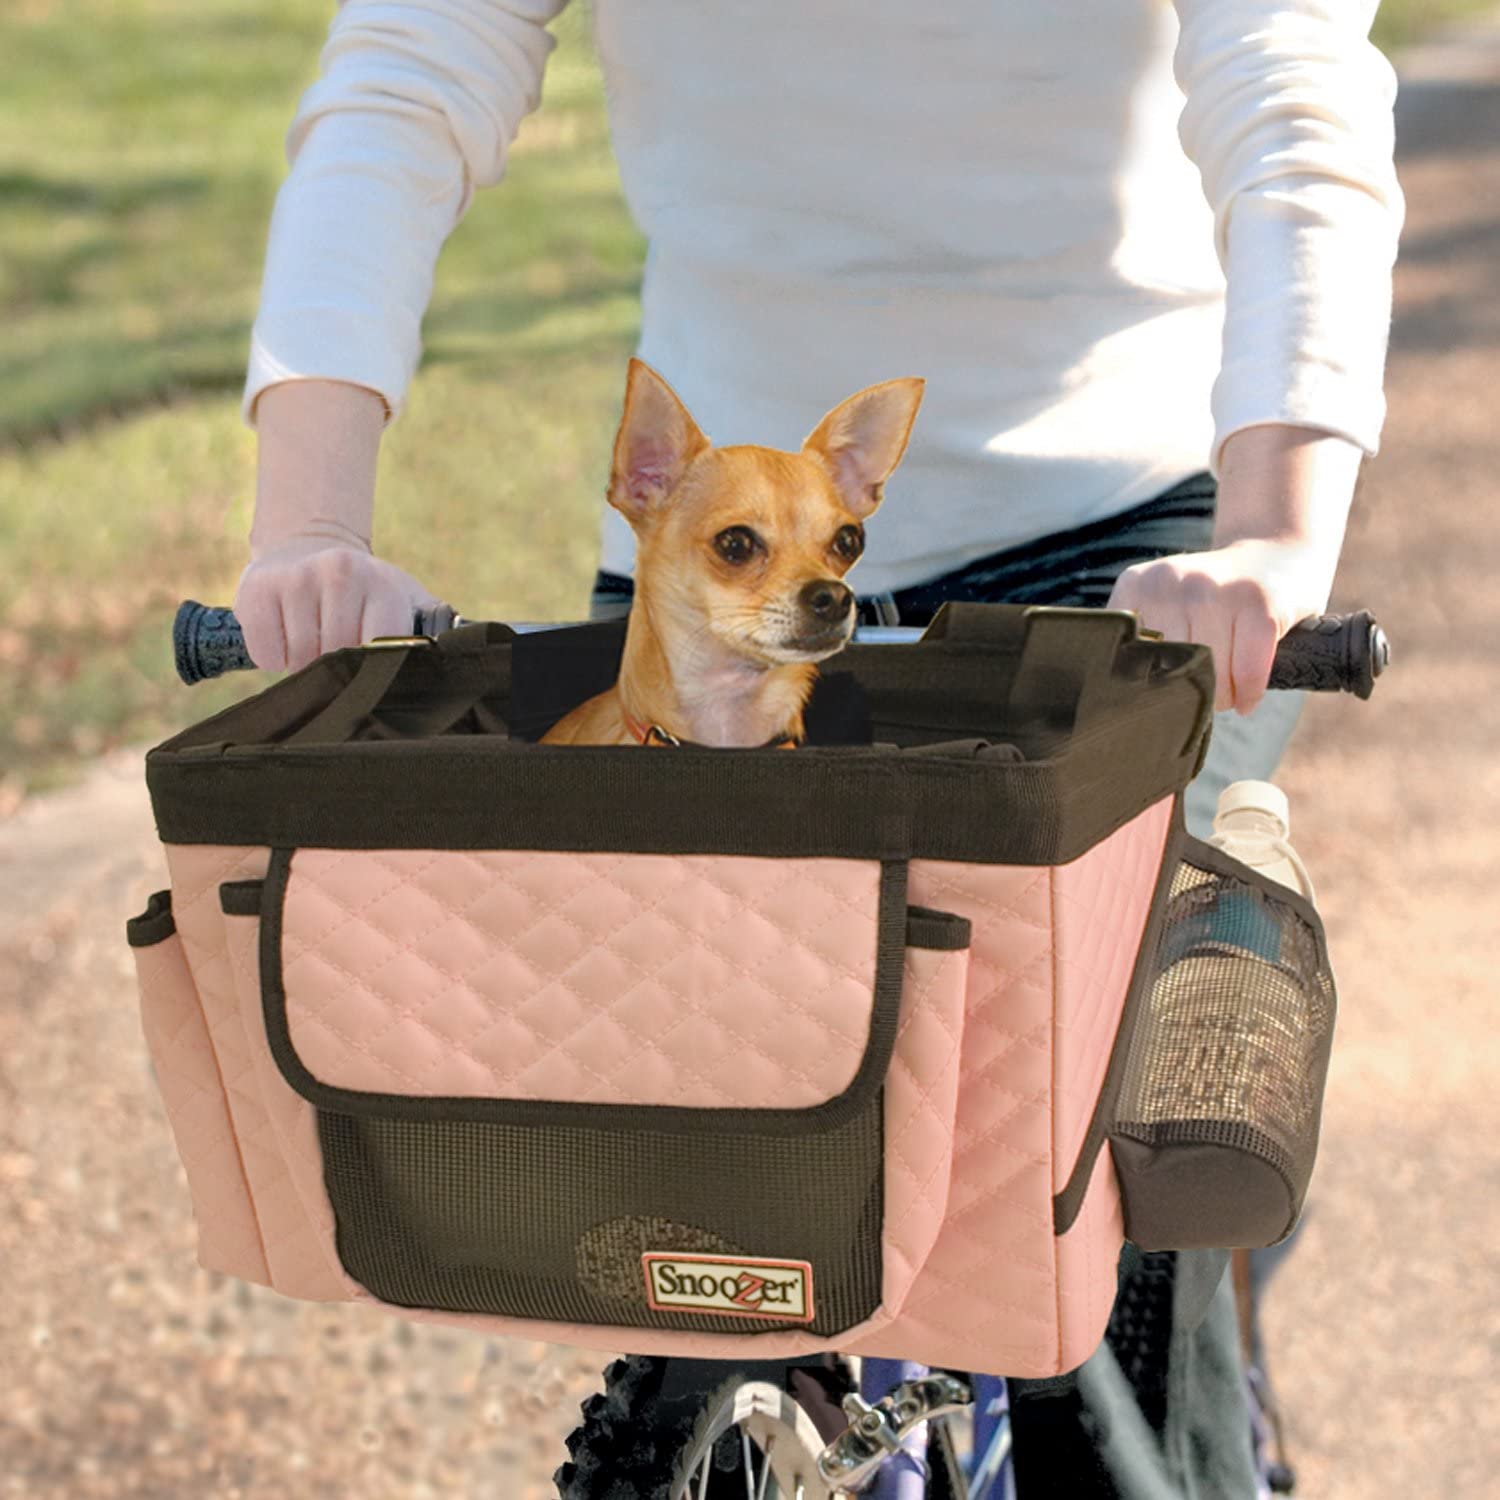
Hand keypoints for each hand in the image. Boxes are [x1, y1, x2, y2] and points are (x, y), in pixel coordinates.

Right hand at [234, 537, 438, 672]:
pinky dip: (273, 660)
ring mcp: (297, 578)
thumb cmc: (365, 592)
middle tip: (337, 659)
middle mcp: (340, 573)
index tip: (370, 675)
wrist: (307, 547)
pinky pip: (265, 653)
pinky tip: (285, 641)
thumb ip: (435, 628)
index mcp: (382, 585)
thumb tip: (462, 657)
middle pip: (337, 656)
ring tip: (313, 647)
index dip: (373, 672)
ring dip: (304, 666)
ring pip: (300, 657)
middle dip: (336, 670)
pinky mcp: (257, 588)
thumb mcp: (405, 601)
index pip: (381, 648)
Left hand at [1108, 535, 1339, 713]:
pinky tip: (1247, 700)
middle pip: (1167, 672)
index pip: (1124, 660)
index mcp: (1136, 586)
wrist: (1276, 553)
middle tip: (1204, 690)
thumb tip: (1123, 702)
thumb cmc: (1211, 600)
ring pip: (1208, 676)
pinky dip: (1249, 694)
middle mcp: (1169, 582)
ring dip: (1221, 698)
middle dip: (1188, 695)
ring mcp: (1214, 589)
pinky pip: (1247, 672)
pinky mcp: (1259, 603)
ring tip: (1227, 689)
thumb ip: (1136, 645)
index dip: (1143, 691)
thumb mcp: (1160, 606)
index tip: (1156, 699)